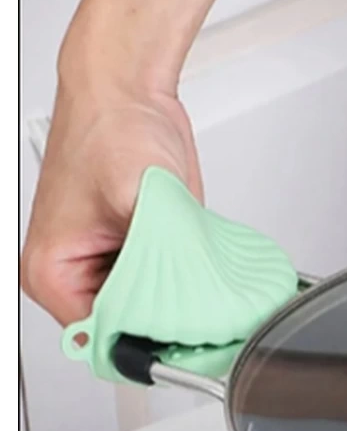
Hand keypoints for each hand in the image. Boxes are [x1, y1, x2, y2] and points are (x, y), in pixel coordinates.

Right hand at [20, 0, 246, 329]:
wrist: (127, 87)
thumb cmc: (110, 125)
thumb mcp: (140, 198)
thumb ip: (158, 257)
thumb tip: (182, 300)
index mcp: (52, 273)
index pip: (103, 339)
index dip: (149, 343)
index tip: (189, 340)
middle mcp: (74, 275)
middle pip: (130, 328)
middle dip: (171, 321)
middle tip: (209, 311)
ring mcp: (107, 265)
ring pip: (153, 309)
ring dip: (184, 300)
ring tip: (207, 278)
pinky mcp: (137, 252)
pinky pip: (166, 283)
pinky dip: (189, 279)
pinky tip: (206, 265)